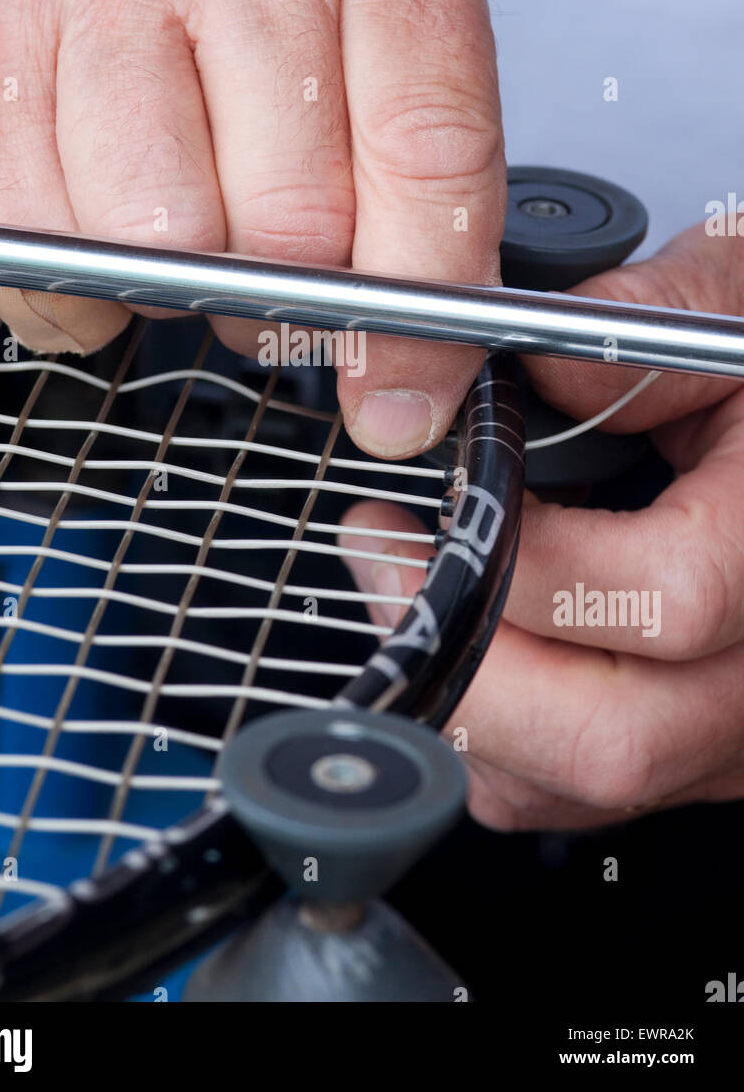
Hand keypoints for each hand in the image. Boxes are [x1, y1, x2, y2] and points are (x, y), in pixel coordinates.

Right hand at [0, 0, 505, 459]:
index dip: (425, 309)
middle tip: (271, 257)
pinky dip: (81, 292)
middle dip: (289, 292)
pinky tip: (98, 224)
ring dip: (180, 285)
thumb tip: (406, 386)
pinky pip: (40, 261)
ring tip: (181, 219)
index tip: (405, 387)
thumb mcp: (373, 16)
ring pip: (160, 252)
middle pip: (292, 230)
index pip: (429, 156)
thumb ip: (422, 187)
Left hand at [342, 221, 743, 826]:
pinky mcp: (696, 754)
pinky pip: (569, 794)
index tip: (457, 500)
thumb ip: (643, 324)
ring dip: (463, 696)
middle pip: (612, 740)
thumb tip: (534, 368)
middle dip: (466, 655)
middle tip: (387, 555)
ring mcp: (736, 731)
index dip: (529, 562)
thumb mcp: (729, 302)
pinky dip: (493, 732)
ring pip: (575, 787)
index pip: (662, 602)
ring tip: (413, 586)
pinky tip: (469, 637)